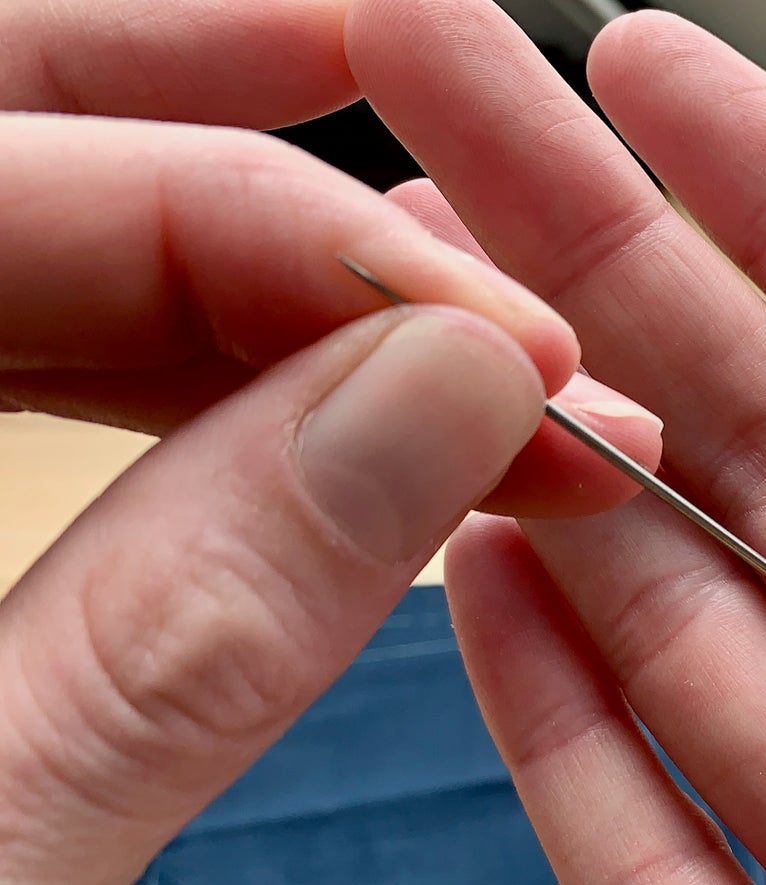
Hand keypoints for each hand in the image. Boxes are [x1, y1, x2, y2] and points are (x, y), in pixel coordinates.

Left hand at [0, 0, 663, 884]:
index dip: (273, 222)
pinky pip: (5, 383)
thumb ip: (201, 619)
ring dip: (250, 288)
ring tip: (461, 351)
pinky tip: (332, 422)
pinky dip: (182, 393)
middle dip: (256, 169)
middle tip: (495, 241)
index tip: (500, 336)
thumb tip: (452, 401)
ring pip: (7, 253)